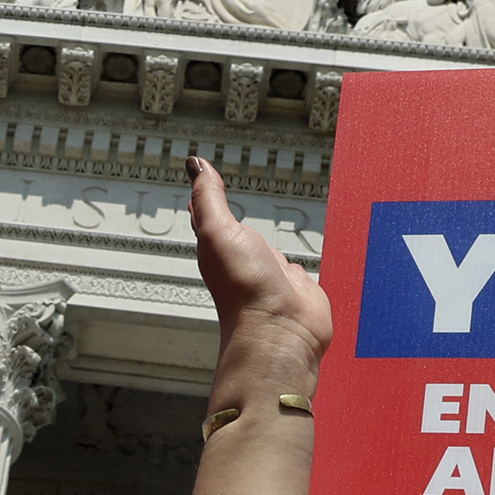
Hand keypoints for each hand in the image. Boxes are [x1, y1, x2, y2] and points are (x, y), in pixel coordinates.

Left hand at [187, 157, 331, 381]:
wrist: (282, 331)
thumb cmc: (245, 287)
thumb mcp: (218, 231)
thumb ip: (209, 198)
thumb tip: (195, 164)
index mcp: (221, 248)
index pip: (210, 218)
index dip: (206, 199)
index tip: (201, 183)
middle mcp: (245, 262)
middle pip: (240, 235)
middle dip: (237, 222)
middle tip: (228, 206)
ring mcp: (273, 277)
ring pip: (271, 252)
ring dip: (270, 246)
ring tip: (264, 238)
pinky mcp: (299, 290)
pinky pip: (299, 271)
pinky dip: (299, 265)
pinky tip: (296, 265)